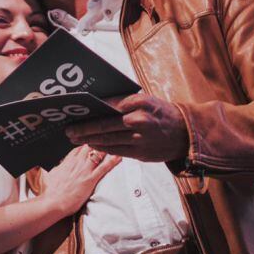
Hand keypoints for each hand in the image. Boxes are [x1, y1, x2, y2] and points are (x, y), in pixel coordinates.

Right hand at [41, 146, 120, 216]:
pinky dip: (113, 160)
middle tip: (107, 139)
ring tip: (116, 142)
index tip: (93, 142)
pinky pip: (104, 167)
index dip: (86, 143)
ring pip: (98, 152)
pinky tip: (120, 156)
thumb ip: (59, 169)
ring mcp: (84, 170)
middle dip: (98, 141)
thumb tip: (60, 167)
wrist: (52, 202)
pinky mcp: (90, 179)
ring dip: (107, 147)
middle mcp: (76, 162)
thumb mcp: (52, 175)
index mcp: (67, 161)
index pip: (79, 147)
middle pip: (89, 145)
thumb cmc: (50, 192)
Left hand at [65, 94, 188, 161]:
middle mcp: (138, 120)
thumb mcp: (147, 101)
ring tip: (75, 138)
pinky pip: (115, 150)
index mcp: (139, 102)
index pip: (108, 105)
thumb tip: (100, 104)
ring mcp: (139, 138)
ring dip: (89, 139)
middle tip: (69, 129)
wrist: (185, 133)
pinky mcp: (140, 153)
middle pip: (104, 124)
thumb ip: (125, 102)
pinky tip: (92, 145)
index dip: (90, 109)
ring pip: (108, 139)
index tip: (76, 110)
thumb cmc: (162, 113)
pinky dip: (101, 148)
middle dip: (84, 128)